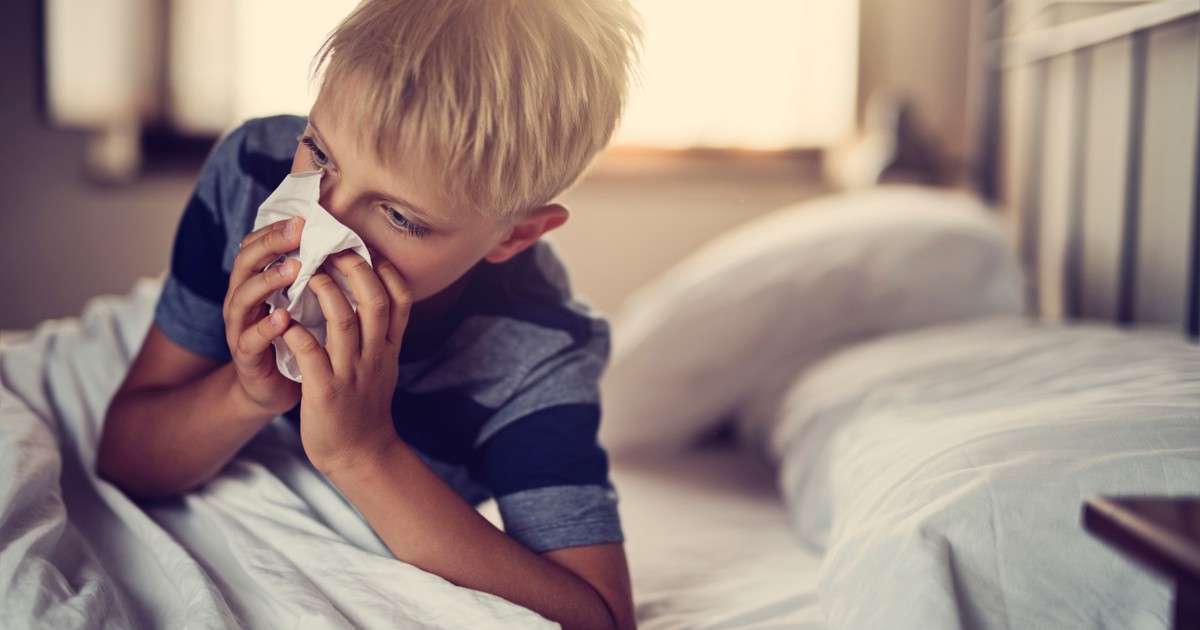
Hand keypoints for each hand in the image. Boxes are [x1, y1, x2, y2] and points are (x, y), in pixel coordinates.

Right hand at [222, 217, 304, 416]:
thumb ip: (312, 275)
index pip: (257, 245)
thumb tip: (342, 240)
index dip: (276, 229)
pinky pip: (250, 340)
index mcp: (256, 283)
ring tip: (293, 269)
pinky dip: (265, 328)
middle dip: (271, 245)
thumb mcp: (304, 303)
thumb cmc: (295, 339)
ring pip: (242, 298)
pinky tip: (282, 318)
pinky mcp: (245, 358)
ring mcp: (240, 328)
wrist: (277, 390)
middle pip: (246, 262)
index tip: (303, 217)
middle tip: (297, 232)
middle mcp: (243, 300)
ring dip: (268, 281)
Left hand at [281, 250, 412, 472]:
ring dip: (326, 292)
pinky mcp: (326, 391)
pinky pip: (311, 354)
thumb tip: (376, 295)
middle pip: (375, 301)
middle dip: (355, 269)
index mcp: (389, 347)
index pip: (400, 299)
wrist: (361, 454)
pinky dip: (296, 332)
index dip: (386, 269)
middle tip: (333, 247)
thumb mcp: (383, 365)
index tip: (367, 247)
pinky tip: (283, 318)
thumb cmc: (365, 406)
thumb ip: (382, 333)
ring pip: (344, 322)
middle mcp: (375, 355)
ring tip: (309, 273)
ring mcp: (352, 372)